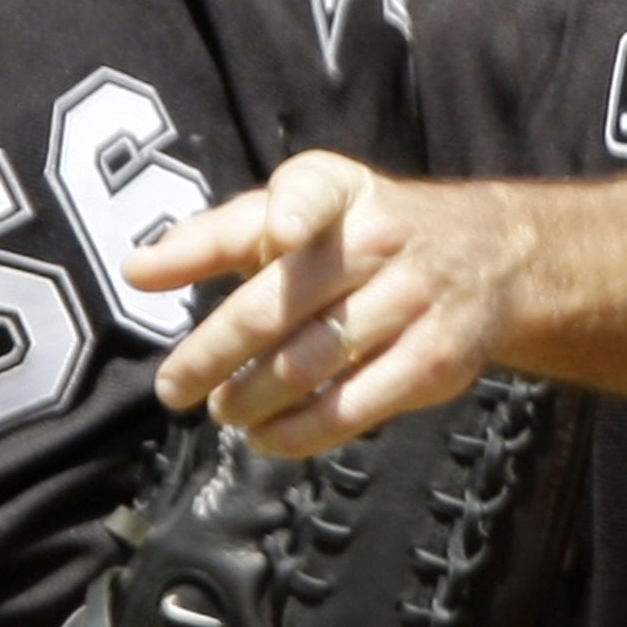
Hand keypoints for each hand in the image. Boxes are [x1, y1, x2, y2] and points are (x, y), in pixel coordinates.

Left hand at [124, 151, 527, 455]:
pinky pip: (353, 407)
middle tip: (172, 388)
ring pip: (309, 364)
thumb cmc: (358, 233)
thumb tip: (136, 270)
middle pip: (280, 304)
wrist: (491, 256)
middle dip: (213, 353)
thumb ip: (214, 237)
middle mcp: (379, 238)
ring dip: (250, 399)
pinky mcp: (433, 361)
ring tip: (222, 411)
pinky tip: (267, 437)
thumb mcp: (298, 211)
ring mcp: (412, 301)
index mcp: (338, 189)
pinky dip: (299, 432)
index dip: (293, 214)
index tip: (277, 235)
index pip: (310, 193)